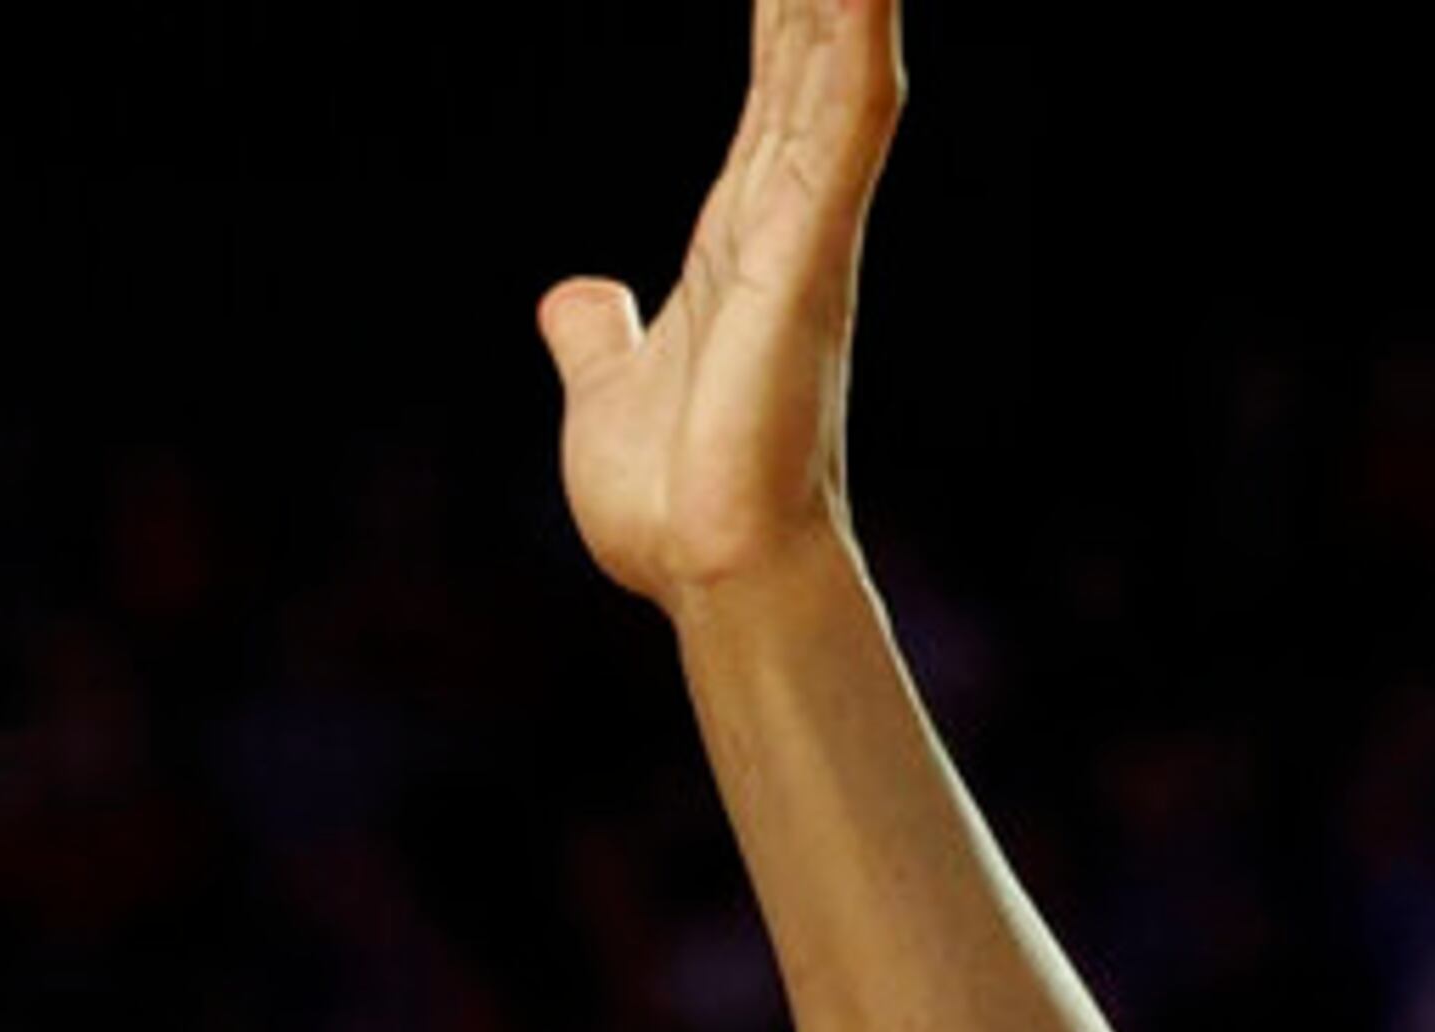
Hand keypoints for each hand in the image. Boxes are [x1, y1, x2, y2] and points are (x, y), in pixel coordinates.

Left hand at [542, 0, 901, 613]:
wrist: (708, 575)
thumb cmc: (674, 503)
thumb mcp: (607, 394)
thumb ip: (597, 336)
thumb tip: (573, 299)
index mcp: (747, 219)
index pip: (776, 62)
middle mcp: (793, 201)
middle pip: (816, 27)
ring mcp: (812, 219)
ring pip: (844, 46)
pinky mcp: (815, 248)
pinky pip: (853, 112)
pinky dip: (861, 31)